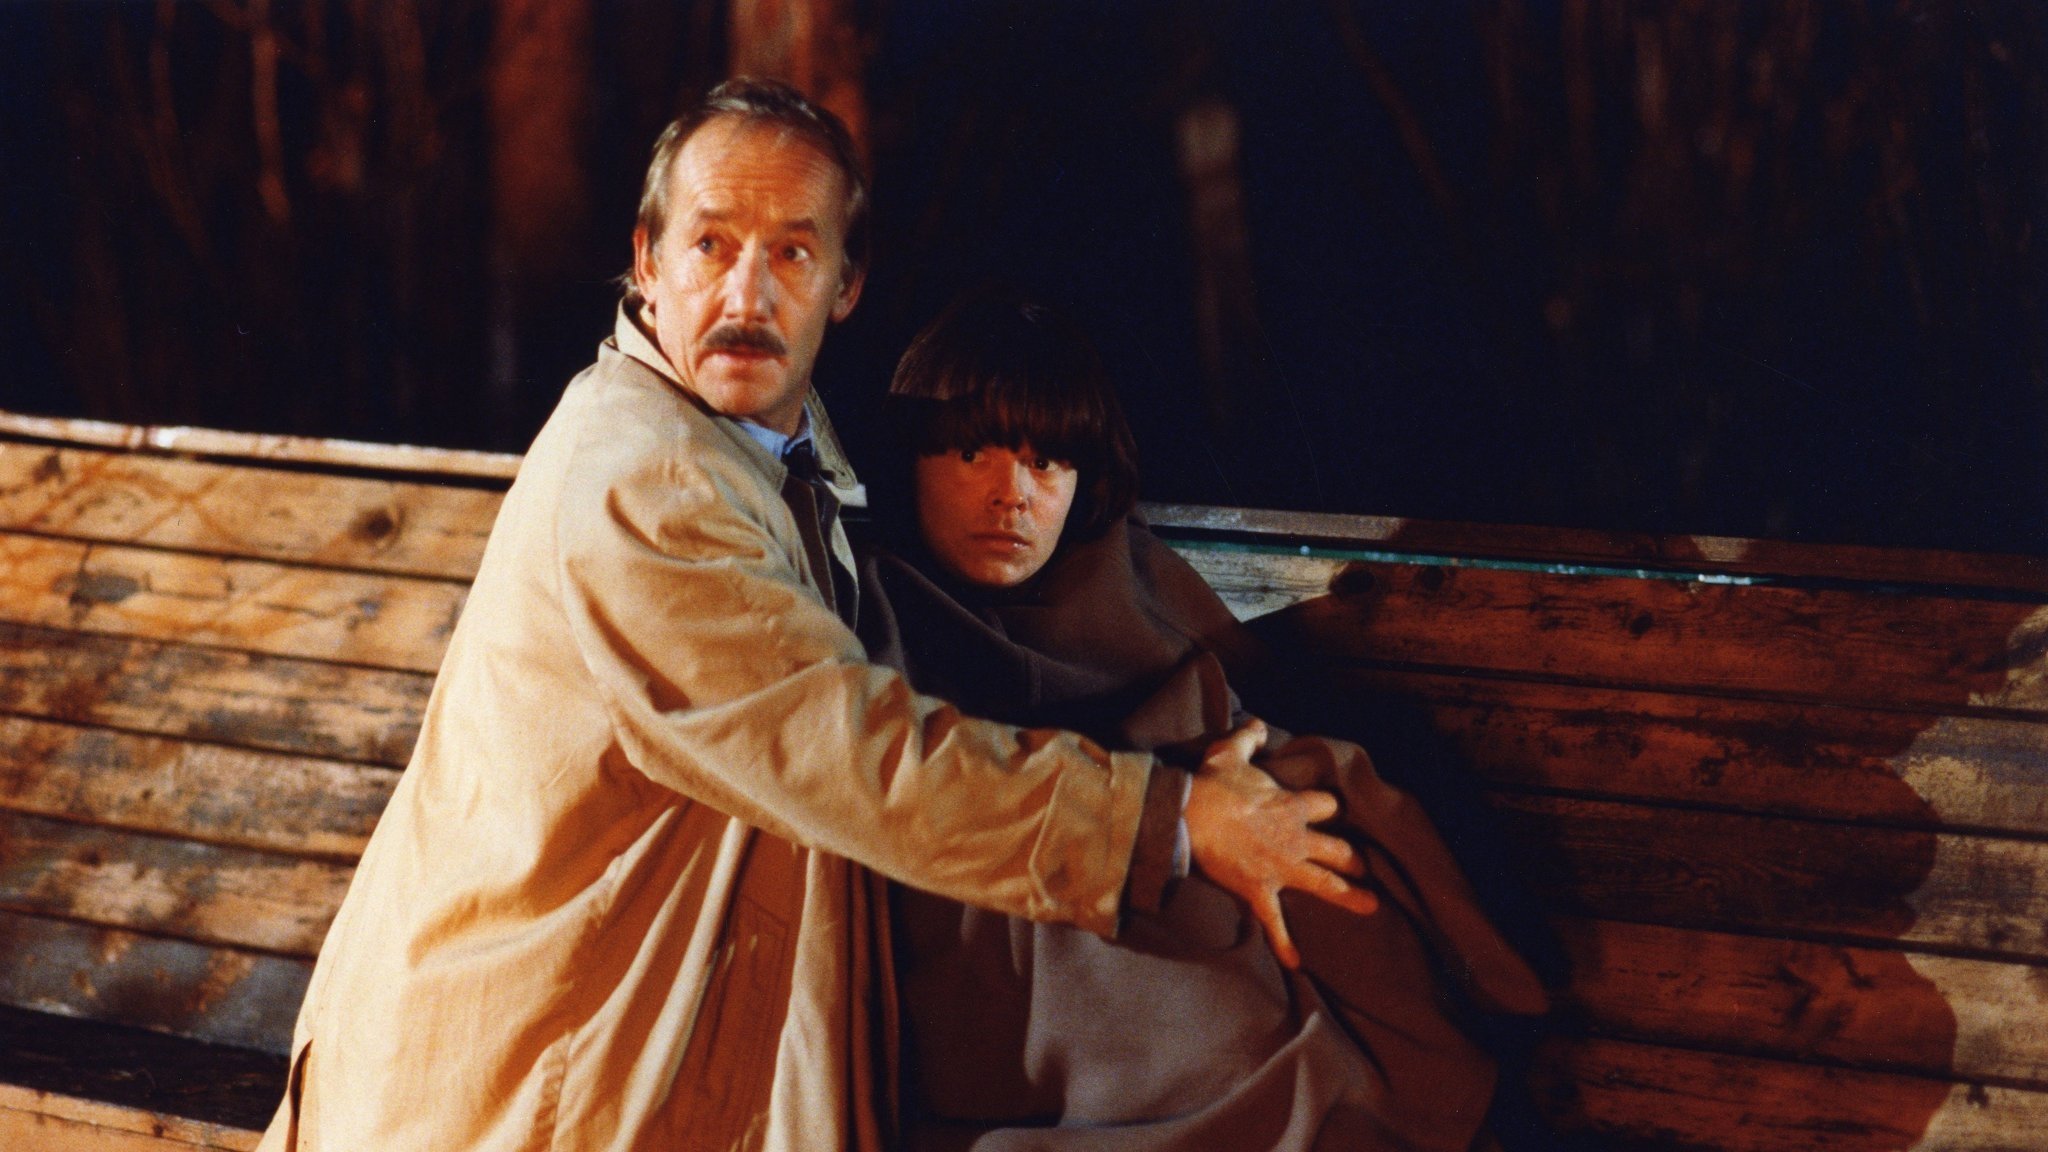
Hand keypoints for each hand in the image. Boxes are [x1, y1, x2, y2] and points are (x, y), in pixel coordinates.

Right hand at [1185, 719, 1377, 968]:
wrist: (1190, 816)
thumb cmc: (1212, 784)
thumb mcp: (1230, 753)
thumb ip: (1249, 738)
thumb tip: (1257, 724)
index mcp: (1292, 806)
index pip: (1326, 806)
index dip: (1328, 809)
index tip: (1330, 812)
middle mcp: (1295, 839)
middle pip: (1338, 848)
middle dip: (1355, 858)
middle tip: (1365, 866)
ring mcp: (1280, 867)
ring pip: (1325, 883)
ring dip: (1350, 895)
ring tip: (1371, 906)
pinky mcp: (1259, 890)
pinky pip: (1275, 921)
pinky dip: (1285, 943)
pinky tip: (1297, 962)